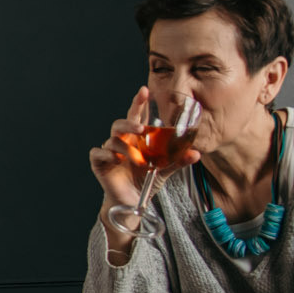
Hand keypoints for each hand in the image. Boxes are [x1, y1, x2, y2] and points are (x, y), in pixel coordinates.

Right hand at [91, 86, 204, 212]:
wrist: (131, 202)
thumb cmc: (145, 181)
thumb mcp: (164, 169)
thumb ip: (177, 160)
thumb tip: (196, 153)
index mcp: (136, 138)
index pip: (136, 116)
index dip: (139, 102)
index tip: (145, 90)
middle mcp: (121, 142)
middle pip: (120, 124)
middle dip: (129, 124)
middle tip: (141, 130)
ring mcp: (109, 151)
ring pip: (112, 140)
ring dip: (125, 147)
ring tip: (138, 160)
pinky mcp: (99, 163)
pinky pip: (97, 153)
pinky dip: (107, 154)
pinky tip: (117, 160)